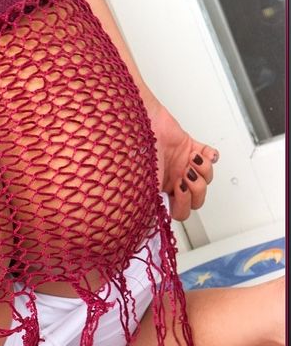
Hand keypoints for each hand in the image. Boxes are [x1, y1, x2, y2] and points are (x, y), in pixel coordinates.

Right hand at [148, 103, 218, 221]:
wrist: (140, 122)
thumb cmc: (134, 151)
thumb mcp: (138, 189)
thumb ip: (145, 210)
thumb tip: (154, 222)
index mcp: (158, 192)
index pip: (179, 212)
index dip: (183, 204)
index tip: (176, 190)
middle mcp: (171, 180)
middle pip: (197, 198)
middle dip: (196, 189)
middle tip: (186, 176)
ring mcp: (181, 163)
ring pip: (206, 178)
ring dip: (203, 171)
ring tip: (191, 161)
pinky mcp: (189, 146)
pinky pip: (210, 155)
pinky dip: (210, 156)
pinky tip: (201, 153)